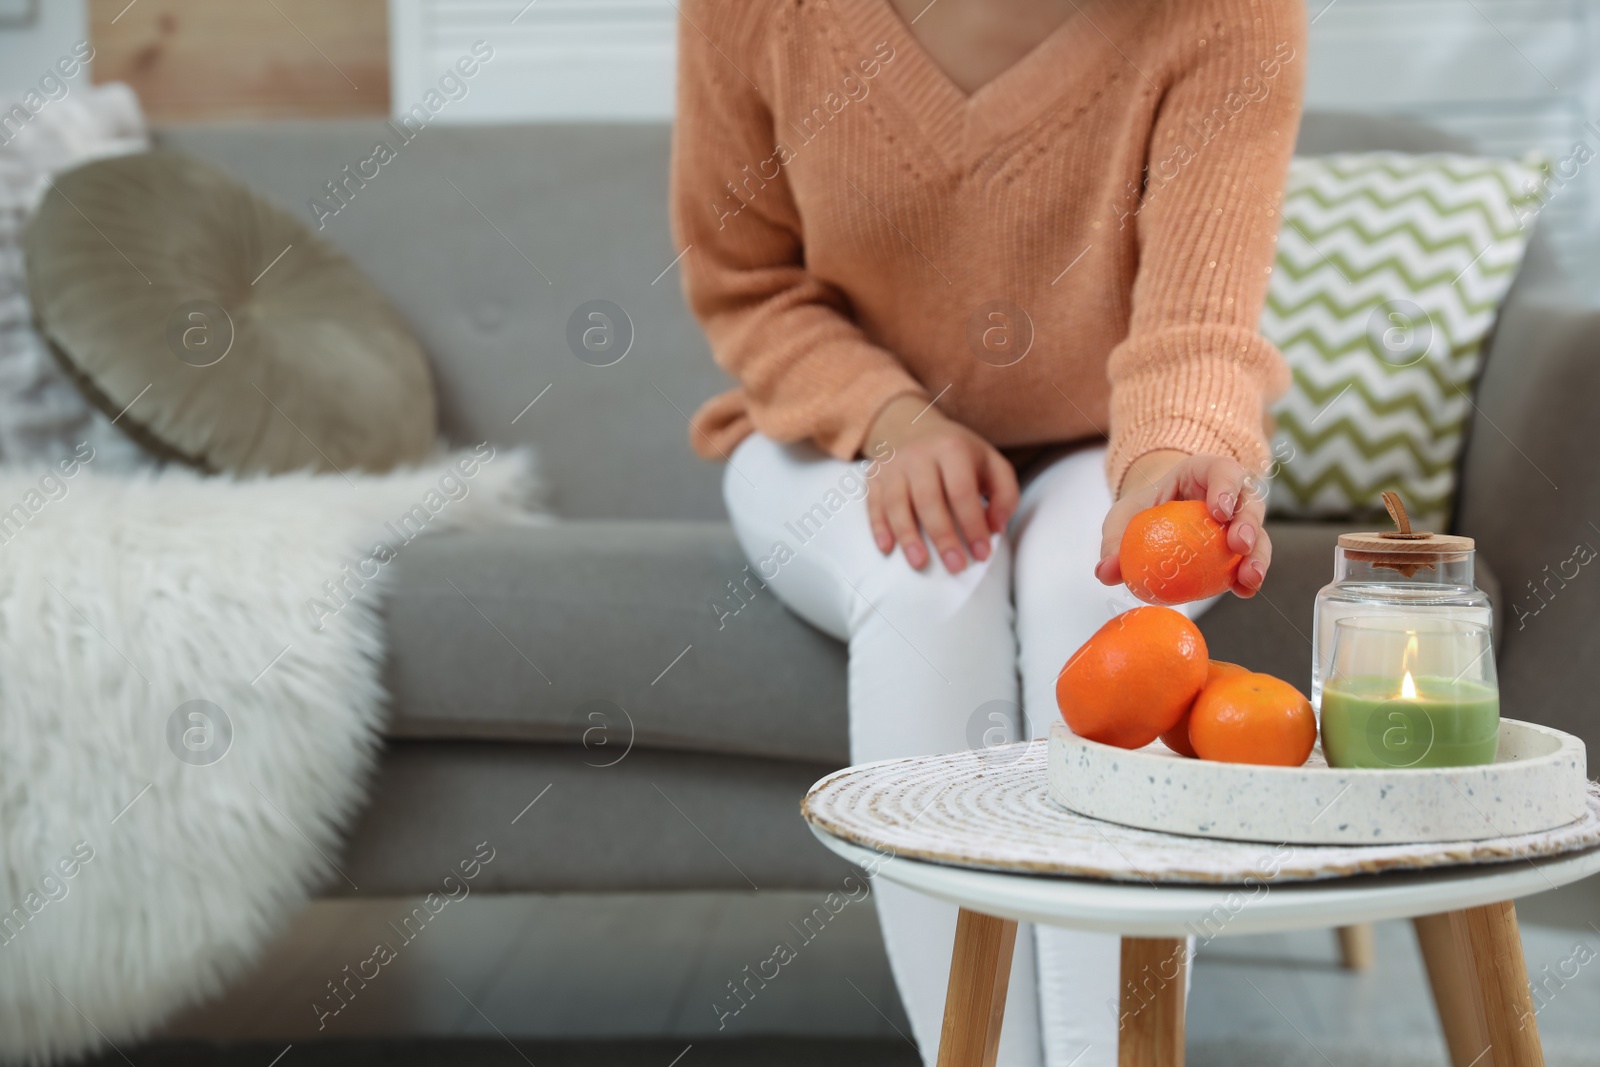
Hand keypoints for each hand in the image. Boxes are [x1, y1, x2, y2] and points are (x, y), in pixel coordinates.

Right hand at [863, 395, 1019, 572]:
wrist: (916, 428)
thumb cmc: (961, 456)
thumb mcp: (993, 465)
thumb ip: (1005, 495)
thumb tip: (995, 528)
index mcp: (952, 448)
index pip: (961, 491)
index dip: (972, 525)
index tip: (981, 554)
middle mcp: (919, 454)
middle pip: (928, 500)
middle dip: (943, 537)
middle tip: (955, 566)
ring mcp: (893, 464)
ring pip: (897, 503)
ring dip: (908, 536)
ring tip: (919, 563)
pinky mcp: (874, 476)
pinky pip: (873, 503)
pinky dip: (879, 527)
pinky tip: (888, 548)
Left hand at [1095, 449, 1270, 597]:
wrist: (1154, 524)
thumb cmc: (1142, 513)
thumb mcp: (1122, 520)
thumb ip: (1114, 542)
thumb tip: (1105, 571)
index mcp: (1204, 473)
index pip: (1223, 470)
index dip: (1226, 486)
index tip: (1218, 511)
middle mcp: (1231, 494)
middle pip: (1250, 501)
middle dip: (1248, 522)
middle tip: (1238, 545)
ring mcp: (1240, 522)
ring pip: (1259, 533)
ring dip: (1258, 555)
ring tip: (1248, 578)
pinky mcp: (1242, 550)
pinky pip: (1251, 561)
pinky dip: (1248, 577)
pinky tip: (1244, 591)